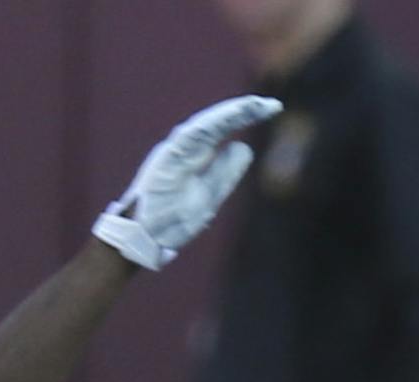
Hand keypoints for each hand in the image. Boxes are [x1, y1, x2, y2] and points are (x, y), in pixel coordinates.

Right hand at [93, 95, 283, 271]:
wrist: (145, 240)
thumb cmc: (173, 220)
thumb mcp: (209, 195)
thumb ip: (225, 172)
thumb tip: (244, 147)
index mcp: (195, 155)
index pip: (223, 130)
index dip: (246, 117)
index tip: (273, 108)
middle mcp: (184, 149)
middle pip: (216, 123)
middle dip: (244, 111)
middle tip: (272, 105)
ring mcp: (174, 152)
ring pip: (204, 126)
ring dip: (229, 114)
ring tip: (254, 106)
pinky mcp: (166, 159)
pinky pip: (190, 137)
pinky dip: (210, 126)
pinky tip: (231, 118)